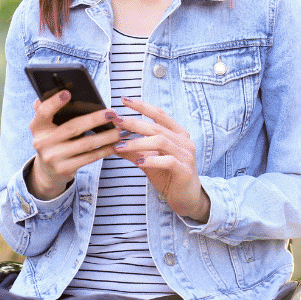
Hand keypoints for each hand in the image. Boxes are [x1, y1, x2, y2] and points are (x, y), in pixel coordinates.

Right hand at [28, 90, 121, 199]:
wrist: (48, 171)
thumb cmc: (55, 140)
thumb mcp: (49, 127)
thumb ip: (54, 111)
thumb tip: (68, 90)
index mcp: (37, 126)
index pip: (43, 112)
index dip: (54, 102)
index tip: (67, 92)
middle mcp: (42, 142)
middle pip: (72, 127)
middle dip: (95, 119)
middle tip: (113, 113)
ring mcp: (52, 157)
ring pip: (85, 144)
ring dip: (106, 137)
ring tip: (121, 130)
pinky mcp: (64, 169)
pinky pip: (89, 157)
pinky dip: (104, 150)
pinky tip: (115, 144)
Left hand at [112, 97, 210, 222]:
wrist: (187, 199)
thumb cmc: (169, 176)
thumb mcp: (149, 160)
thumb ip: (134, 150)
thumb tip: (113, 142)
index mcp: (177, 134)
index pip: (159, 114)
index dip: (142, 106)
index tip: (124, 100)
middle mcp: (184, 141)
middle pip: (157, 127)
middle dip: (134, 123)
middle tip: (117, 122)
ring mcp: (186, 155)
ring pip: (161, 141)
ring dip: (138, 142)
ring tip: (121, 145)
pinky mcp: (185, 171)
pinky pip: (168, 161)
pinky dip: (152, 159)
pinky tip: (139, 162)